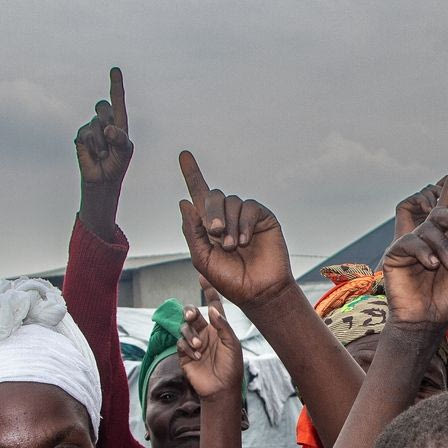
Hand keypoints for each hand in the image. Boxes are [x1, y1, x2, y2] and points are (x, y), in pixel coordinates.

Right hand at [75, 67, 133, 190]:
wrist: (103, 179)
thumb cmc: (117, 163)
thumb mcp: (124, 151)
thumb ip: (120, 139)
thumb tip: (108, 129)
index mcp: (119, 121)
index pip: (118, 100)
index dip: (116, 84)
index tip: (115, 70)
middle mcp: (105, 120)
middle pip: (103, 107)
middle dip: (107, 121)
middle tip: (111, 139)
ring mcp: (92, 127)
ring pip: (96, 123)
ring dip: (102, 142)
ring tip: (104, 154)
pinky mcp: (81, 135)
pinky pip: (87, 134)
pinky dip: (93, 146)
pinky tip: (95, 155)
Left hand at [177, 151, 293, 308]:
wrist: (258, 291)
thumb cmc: (230, 279)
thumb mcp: (202, 259)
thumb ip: (192, 231)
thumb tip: (184, 202)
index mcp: (208, 225)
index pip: (199, 194)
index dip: (191, 173)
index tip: (184, 155)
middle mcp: (226, 216)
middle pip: (213, 195)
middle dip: (211, 211)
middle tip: (215, 233)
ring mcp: (245, 216)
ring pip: (231, 201)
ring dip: (229, 224)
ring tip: (233, 247)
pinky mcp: (263, 218)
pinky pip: (250, 208)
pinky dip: (244, 223)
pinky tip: (245, 240)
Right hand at [179, 287, 242, 400]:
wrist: (222, 389)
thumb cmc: (231, 366)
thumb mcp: (232, 344)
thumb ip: (222, 326)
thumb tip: (211, 309)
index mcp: (218, 327)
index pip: (212, 304)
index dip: (208, 291)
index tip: (201, 277)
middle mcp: (205, 332)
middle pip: (191, 314)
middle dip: (189, 312)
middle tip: (191, 317)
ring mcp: (194, 342)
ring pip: (184, 328)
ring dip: (190, 335)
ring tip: (199, 347)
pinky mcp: (184, 354)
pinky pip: (180, 343)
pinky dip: (187, 347)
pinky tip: (197, 356)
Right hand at [381, 163, 447, 330]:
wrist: (427, 322)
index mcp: (447, 240)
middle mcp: (428, 237)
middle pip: (441, 212)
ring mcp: (411, 244)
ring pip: (429, 230)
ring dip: (444, 248)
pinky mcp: (395, 254)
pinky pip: (411, 242)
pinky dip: (425, 252)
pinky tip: (432, 266)